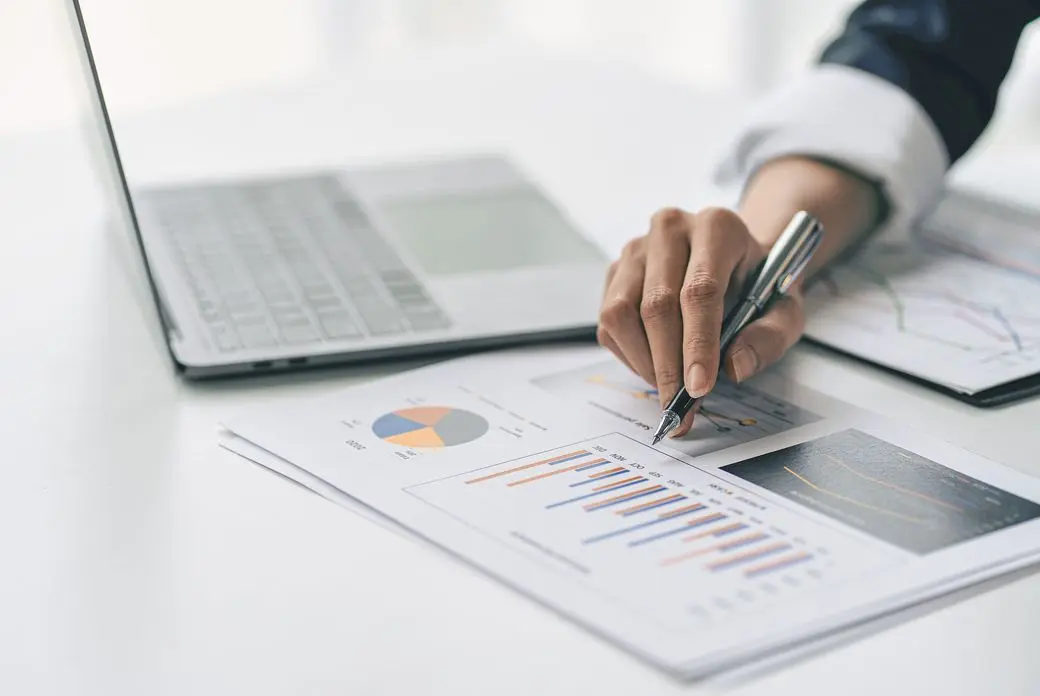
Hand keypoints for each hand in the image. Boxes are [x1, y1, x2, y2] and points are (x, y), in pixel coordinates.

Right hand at [598, 207, 806, 436]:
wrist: (736, 261)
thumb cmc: (759, 286)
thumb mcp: (785, 310)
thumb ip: (768, 337)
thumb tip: (735, 366)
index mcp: (717, 228)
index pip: (700, 291)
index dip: (697, 344)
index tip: (699, 388)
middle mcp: (670, 229)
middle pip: (657, 305)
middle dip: (668, 365)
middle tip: (679, 405)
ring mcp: (636, 248)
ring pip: (621, 313)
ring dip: (643, 361)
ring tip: (668, 386)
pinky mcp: (615, 270)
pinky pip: (608, 321)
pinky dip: (629, 354)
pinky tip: (655, 364)